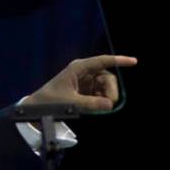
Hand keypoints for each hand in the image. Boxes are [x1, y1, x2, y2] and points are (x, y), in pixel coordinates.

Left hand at [22, 55, 137, 111]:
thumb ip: (91, 103)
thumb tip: (110, 104)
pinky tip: (97, 107)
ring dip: (106, 96)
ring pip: (105, 86)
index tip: (134, 62)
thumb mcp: (70, 103)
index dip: (119, 60)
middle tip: (110, 104)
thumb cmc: (49, 101)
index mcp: (79, 68)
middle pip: (107, 77)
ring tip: (100, 107)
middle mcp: (83, 72)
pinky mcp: (84, 90)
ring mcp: (84, 81)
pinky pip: (99, 93)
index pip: (103, 61)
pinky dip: (101, 100)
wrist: (36, 108)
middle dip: (111, 90)